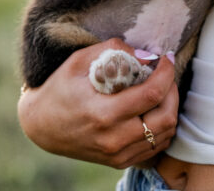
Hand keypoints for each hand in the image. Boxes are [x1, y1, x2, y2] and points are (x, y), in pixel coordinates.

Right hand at [18, 39, 178, 168]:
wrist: (41, 125)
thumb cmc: (60, 87)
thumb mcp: (80, 60)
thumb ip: (115, 51)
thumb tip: (149, 56)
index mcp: (104, 113)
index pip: (152, 94)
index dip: (166, 72)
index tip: (167, 57)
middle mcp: (113, 139)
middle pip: (166, 118)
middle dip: (172, 90)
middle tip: (164, 73)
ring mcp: (117, 154)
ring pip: (165, 134)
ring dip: (170, 108)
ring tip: (160, 89)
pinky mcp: (119, 161)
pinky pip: (155, 147)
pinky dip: (162, 127)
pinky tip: (152, 109)